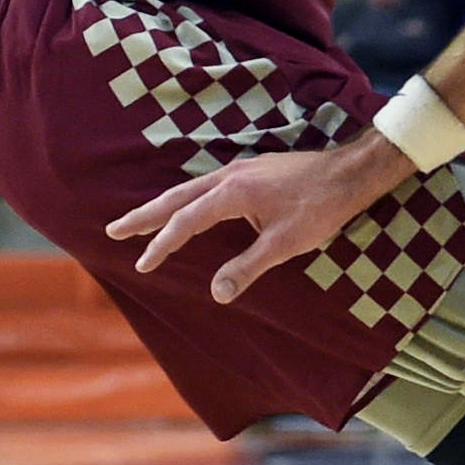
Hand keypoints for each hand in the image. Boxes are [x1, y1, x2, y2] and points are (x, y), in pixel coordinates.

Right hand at [107, 129, 412, 297]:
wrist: (350, 172)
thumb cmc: (321, 207)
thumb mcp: (285, 244)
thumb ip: (247, 267)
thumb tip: (216, 294)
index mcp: (232, 193)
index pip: (185, 222)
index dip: (161, 245)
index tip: (142, 265)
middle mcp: (229, 176)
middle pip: (175, 198)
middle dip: (143, 217)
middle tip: (113, 231)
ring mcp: (240, 171)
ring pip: (190, 190)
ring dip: (163, 206)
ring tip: (140, 222)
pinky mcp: (252, 172)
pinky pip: (207, 186)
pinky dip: (187, 200)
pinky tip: (189, 208)